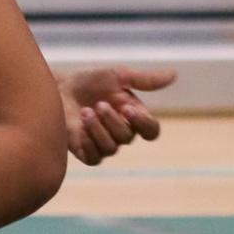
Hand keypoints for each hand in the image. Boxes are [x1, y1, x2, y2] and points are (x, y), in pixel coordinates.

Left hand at [59, 66, 176, 164]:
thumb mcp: (118, 76)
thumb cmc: (89, 81)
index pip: (151, 131)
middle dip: (112, 120)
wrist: (59, 88)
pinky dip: (88, 143)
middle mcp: (121, 132)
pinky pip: (94, 158)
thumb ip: (145, 80)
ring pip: (111, 149)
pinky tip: (78, 127)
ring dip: (97, 129)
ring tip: (84, 111)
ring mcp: (104, 144)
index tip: (127, 108)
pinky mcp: (86, 152)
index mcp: (134, 116)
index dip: (143, 123)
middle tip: (98, 103)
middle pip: (128, 138)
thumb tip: (174, 74)